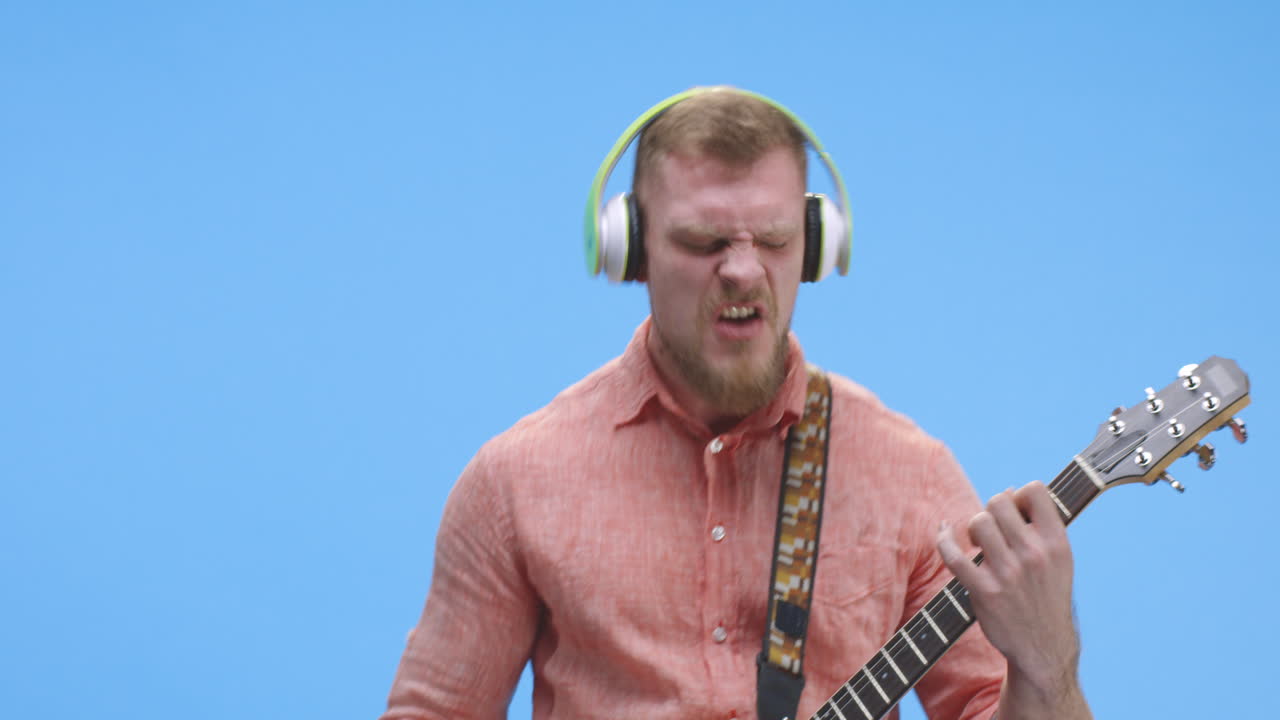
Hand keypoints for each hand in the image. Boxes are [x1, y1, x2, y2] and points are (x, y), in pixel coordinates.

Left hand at [936, 481, 1080, 697]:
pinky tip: (943, 532)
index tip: (1017, 512)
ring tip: (980, 544)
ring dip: (973, 528)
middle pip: (998, 502)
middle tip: (996, 532)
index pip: (1035, 490)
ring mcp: (1009, 573)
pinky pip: (953, 554)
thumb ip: (1038, 525)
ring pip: (978, 522)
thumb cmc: (1046, 595)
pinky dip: (943, 538)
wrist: (1043, 648)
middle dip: (991, 511)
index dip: (1020, 494)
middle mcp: (1034, 554)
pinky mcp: (984, 591)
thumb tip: (1008, 491)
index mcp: (1057, 543)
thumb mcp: (1057, 560)